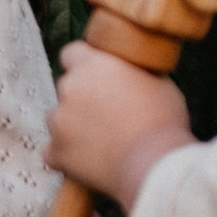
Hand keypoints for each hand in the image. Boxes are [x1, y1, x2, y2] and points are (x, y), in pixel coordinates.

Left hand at [46, 38, 193, 216]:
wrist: (154, 165)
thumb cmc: (163, 121)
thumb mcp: (157, 81)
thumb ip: (132, 72)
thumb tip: (129, 72)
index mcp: (93, 65)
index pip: (72, 52)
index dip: (83, 64)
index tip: (95, 76)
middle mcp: (69, 87)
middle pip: (67, 87)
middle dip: (81, 99)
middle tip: (107, 115)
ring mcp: (59, 121)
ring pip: (58, 119)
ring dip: (72, 126)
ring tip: (101, 142)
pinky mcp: (56, 152)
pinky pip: (53, 152)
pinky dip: (67, 156)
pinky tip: (88, 162)